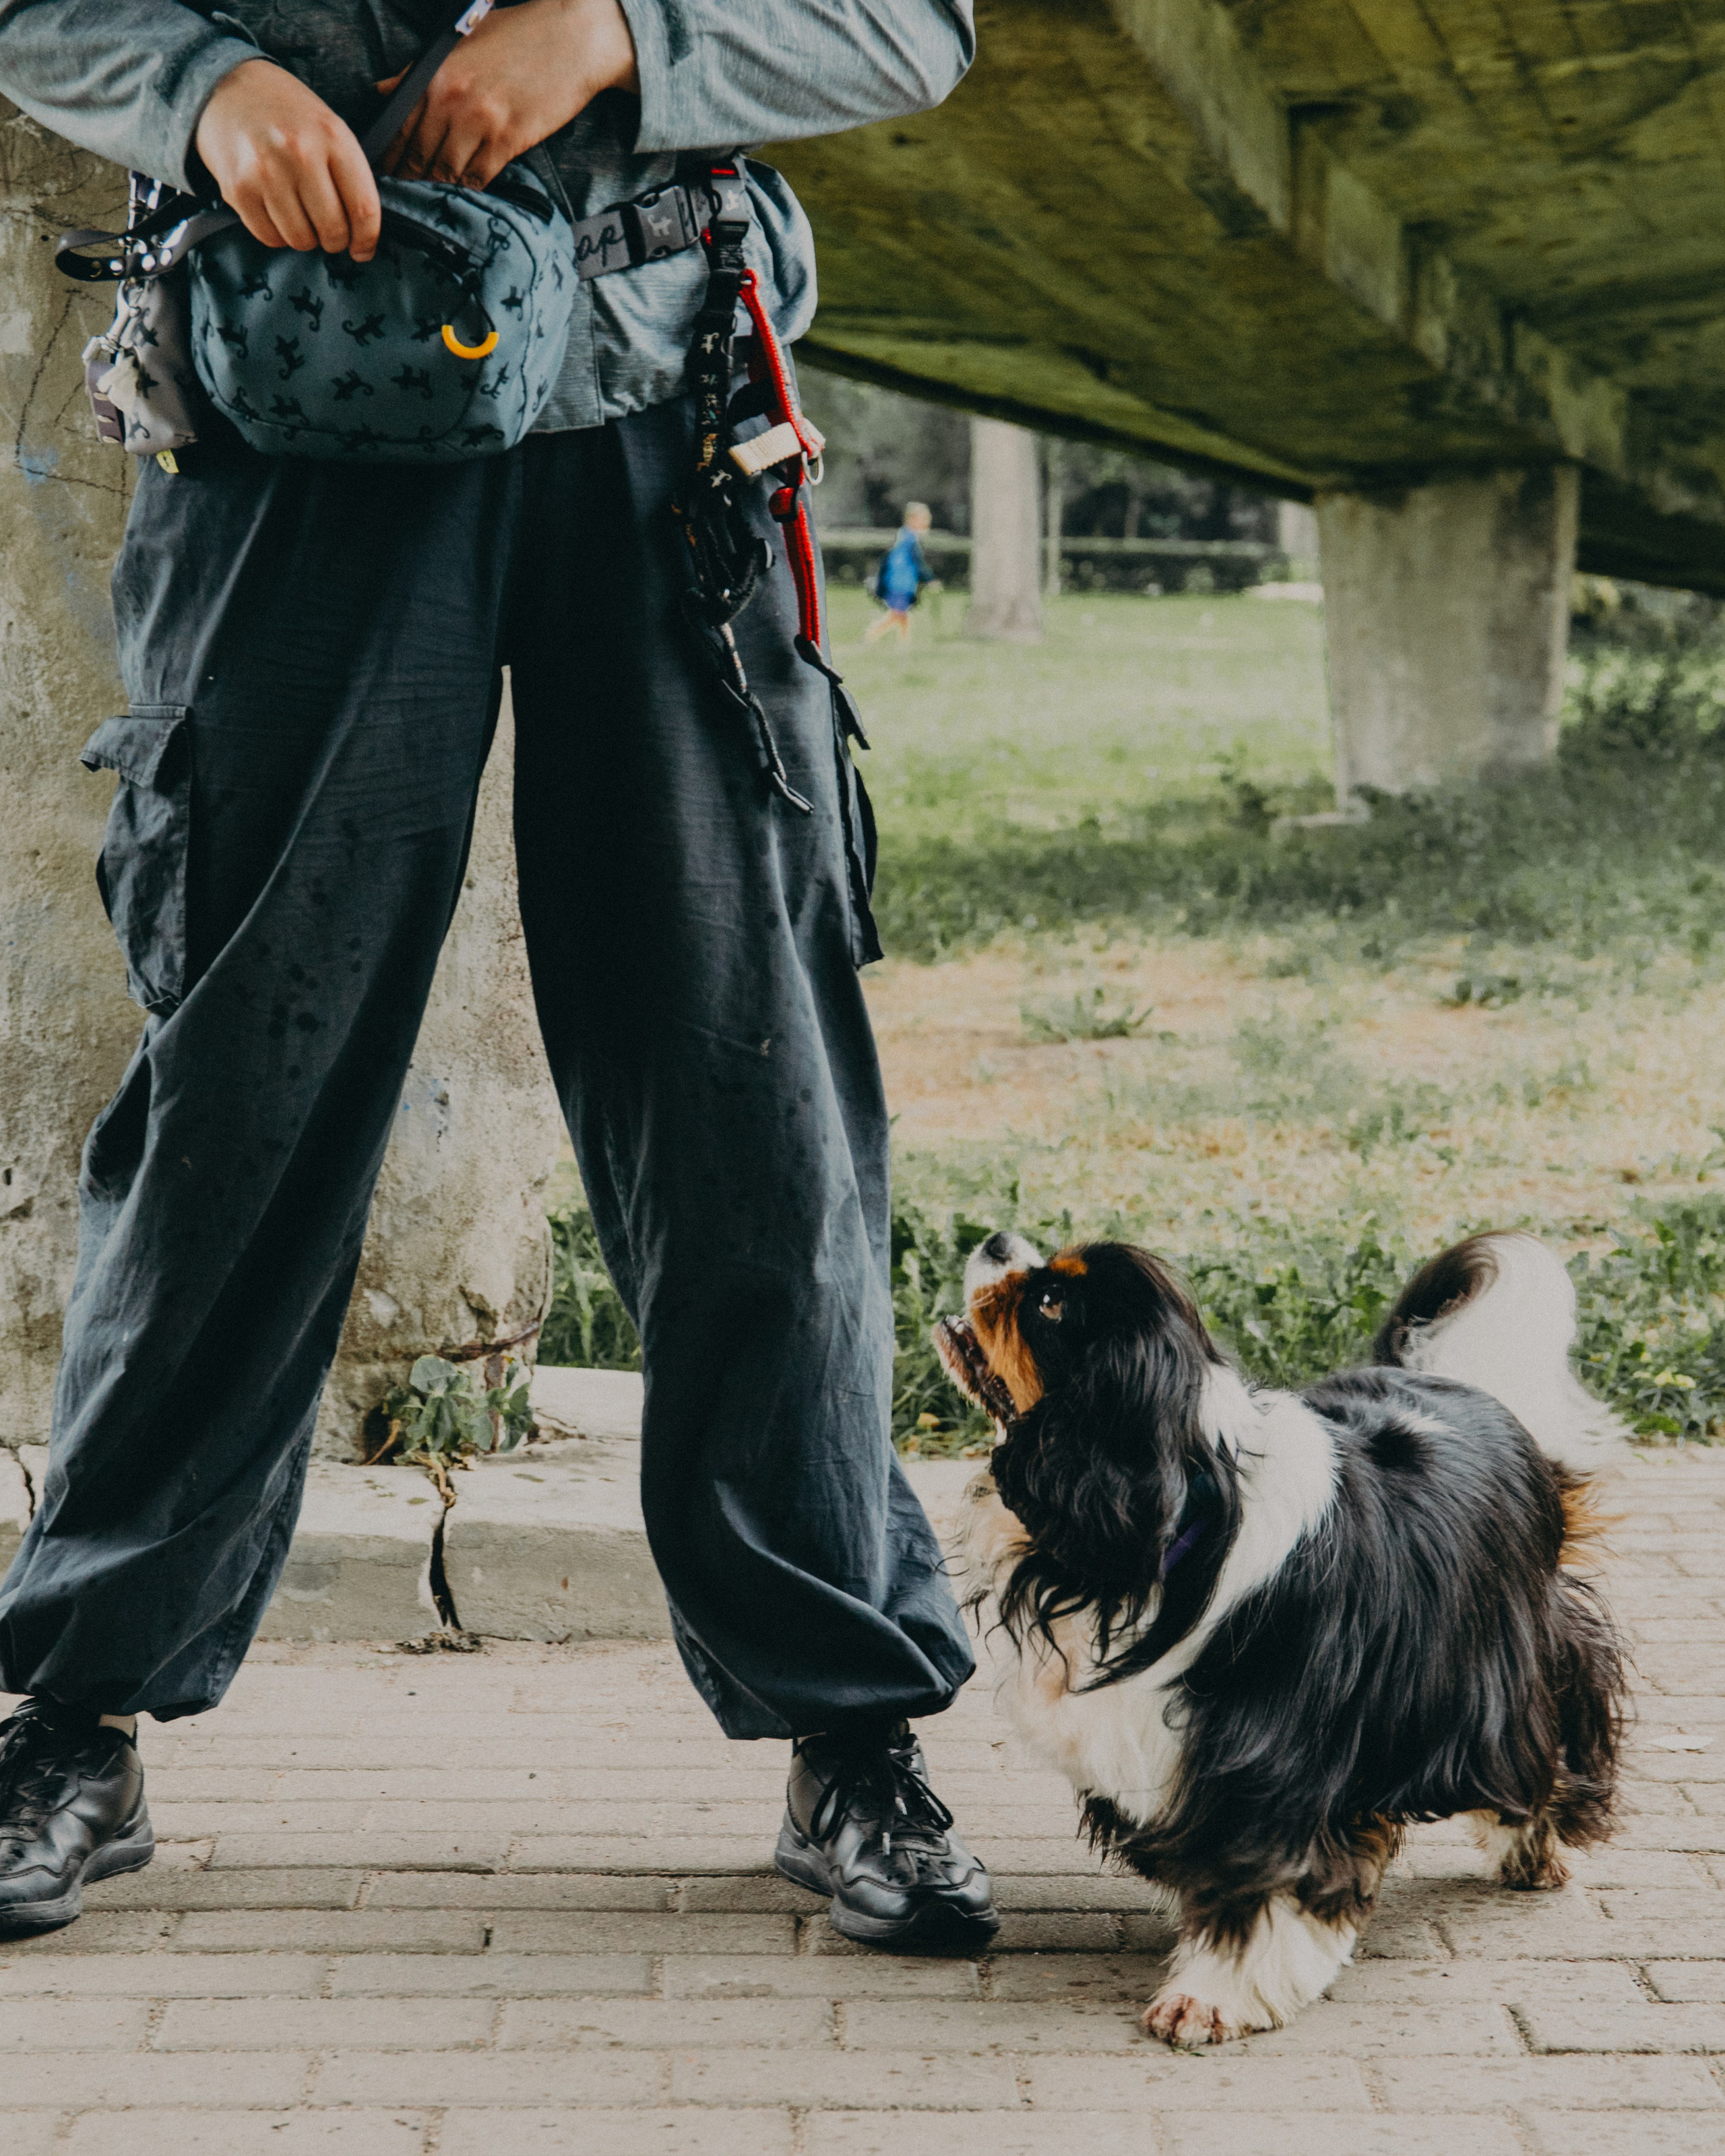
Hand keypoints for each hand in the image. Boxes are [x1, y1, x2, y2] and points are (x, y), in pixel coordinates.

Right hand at [194, 59, 381, 258]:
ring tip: (300, 215)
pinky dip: (277, 234)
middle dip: (335, 241)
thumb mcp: (330, 129)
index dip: (367, 239)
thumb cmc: (287, 115)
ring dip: (305, 238)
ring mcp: (266, 171)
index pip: (363, 208)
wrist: (228, 88)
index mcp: (333, 137)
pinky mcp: (238, 188)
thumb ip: (350, 175)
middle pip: (332, 230)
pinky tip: (276, 212)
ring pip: (301, 239)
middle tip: (329, 232)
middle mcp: (300, 153)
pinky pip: (269, 237)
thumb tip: (362, 234)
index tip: (362, 250)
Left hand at [378, 0, 638, 187]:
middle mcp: (452, 100)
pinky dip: (469, 186)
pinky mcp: (509, 140)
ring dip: (439, 186)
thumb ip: (418, 72)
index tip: (386, 172)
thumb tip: (382, 92)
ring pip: (446, 171)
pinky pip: (478, 177)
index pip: (398, 127)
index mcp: (434, 75)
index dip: (388, 156)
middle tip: (407, 193)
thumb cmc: (517, 36)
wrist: (571, 39)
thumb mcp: (460, 43)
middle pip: (419, 156)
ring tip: (436, 195)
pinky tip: (467, 187)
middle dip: (410, 178)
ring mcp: (480, 122)